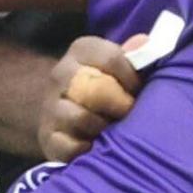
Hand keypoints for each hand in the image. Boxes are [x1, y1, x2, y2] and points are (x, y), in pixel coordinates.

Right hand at [44, 36, 143, 162]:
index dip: (132, 78)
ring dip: (105, 129)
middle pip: (97, 89)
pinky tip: (97, 148)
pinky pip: (70, 146)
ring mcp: (51, 106)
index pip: (111, 58)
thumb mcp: (119, 67)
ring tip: (114, 132)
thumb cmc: (103, 86)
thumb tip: (146, 42)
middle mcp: (61, 74)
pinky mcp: (47, 136)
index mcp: (81, 50)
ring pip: (82, 118)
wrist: (63, 112)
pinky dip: (88, 150)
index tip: (138, 90)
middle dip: (121, 105)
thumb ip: (134, 57)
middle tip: (130, 114)